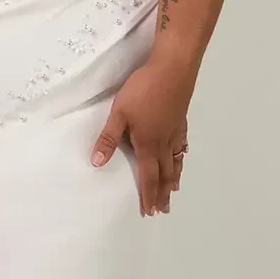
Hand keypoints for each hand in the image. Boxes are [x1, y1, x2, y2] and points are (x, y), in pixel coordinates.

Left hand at [90, 54, 194, 214]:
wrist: (173, 69)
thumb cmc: (144, 90)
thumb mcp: (119, 113)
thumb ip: (108, 139)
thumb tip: (96, 163)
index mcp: (148, 144)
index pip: (148, 176)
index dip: (148, 195)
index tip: (150, 210)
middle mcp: (164, 142)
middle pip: (165, 174)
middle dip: (163, 193)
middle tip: (164, 209)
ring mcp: (175, 131)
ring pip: (176, 160)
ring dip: (174, 177)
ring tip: (174, 190)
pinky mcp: (181, 119)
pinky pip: (182, 144)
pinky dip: (182, 155)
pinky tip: (183, 154)